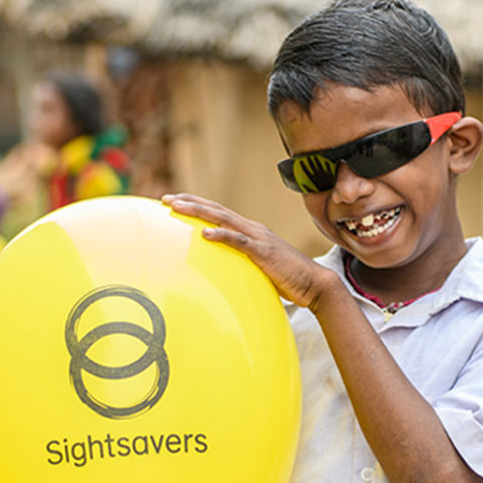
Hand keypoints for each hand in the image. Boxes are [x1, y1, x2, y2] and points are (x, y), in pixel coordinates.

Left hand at [163, 193, 337, 309]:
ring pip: (223, 219)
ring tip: (177, 207)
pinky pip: (239, 241)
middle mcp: (253, 229)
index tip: (175, 202)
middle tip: (166, 198)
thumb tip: (225, 271)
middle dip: (190, 202)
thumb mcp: (260, 268)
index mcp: (251, 232)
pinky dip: (221, 235)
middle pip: (216, 210)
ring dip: (198, 212)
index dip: (197, 205)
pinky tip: (204, 234)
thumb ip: (243, 263)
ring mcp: (259, 238)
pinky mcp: (264, 252)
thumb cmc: (288, 279)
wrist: (316, 284)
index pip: (219, 213)